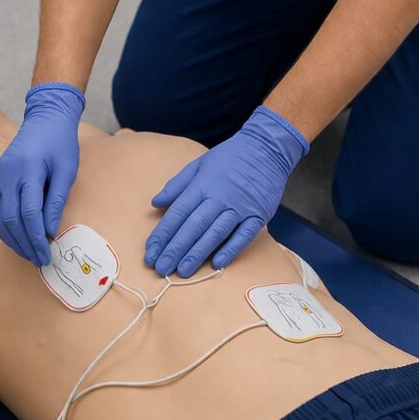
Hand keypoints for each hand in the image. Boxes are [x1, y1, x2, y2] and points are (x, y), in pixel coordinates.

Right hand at [0, 82, 84, 265]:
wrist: (44, 119)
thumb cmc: (60, 144)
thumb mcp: (67, 170)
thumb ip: (57, 200)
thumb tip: (50, 231)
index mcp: (28, 169)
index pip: (29, 212)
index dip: (37, 237)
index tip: (47, 253)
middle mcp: (7, 174)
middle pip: (11, 219)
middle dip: (25, 243)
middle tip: (39, 259)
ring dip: (12, 240)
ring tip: (28, 253)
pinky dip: (3, 229)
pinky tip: (16, 239)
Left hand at [145, 106, 308, 275]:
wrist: (266, 148)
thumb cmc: (229, 157)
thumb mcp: (198, 165)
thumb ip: (176, 185)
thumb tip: (155, 203)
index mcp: (202, 185)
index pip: (178, 213)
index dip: (163, 233)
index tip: (151, 250)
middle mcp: (219, 196)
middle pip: (193, 226)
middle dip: (175, 249)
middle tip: (161, 268)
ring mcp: (240, 206)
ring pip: (215, 233)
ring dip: (197, 253)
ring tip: (182, 271)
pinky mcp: (258, 214)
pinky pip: (243, 235)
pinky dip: (231, 249)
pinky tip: (217, 264)